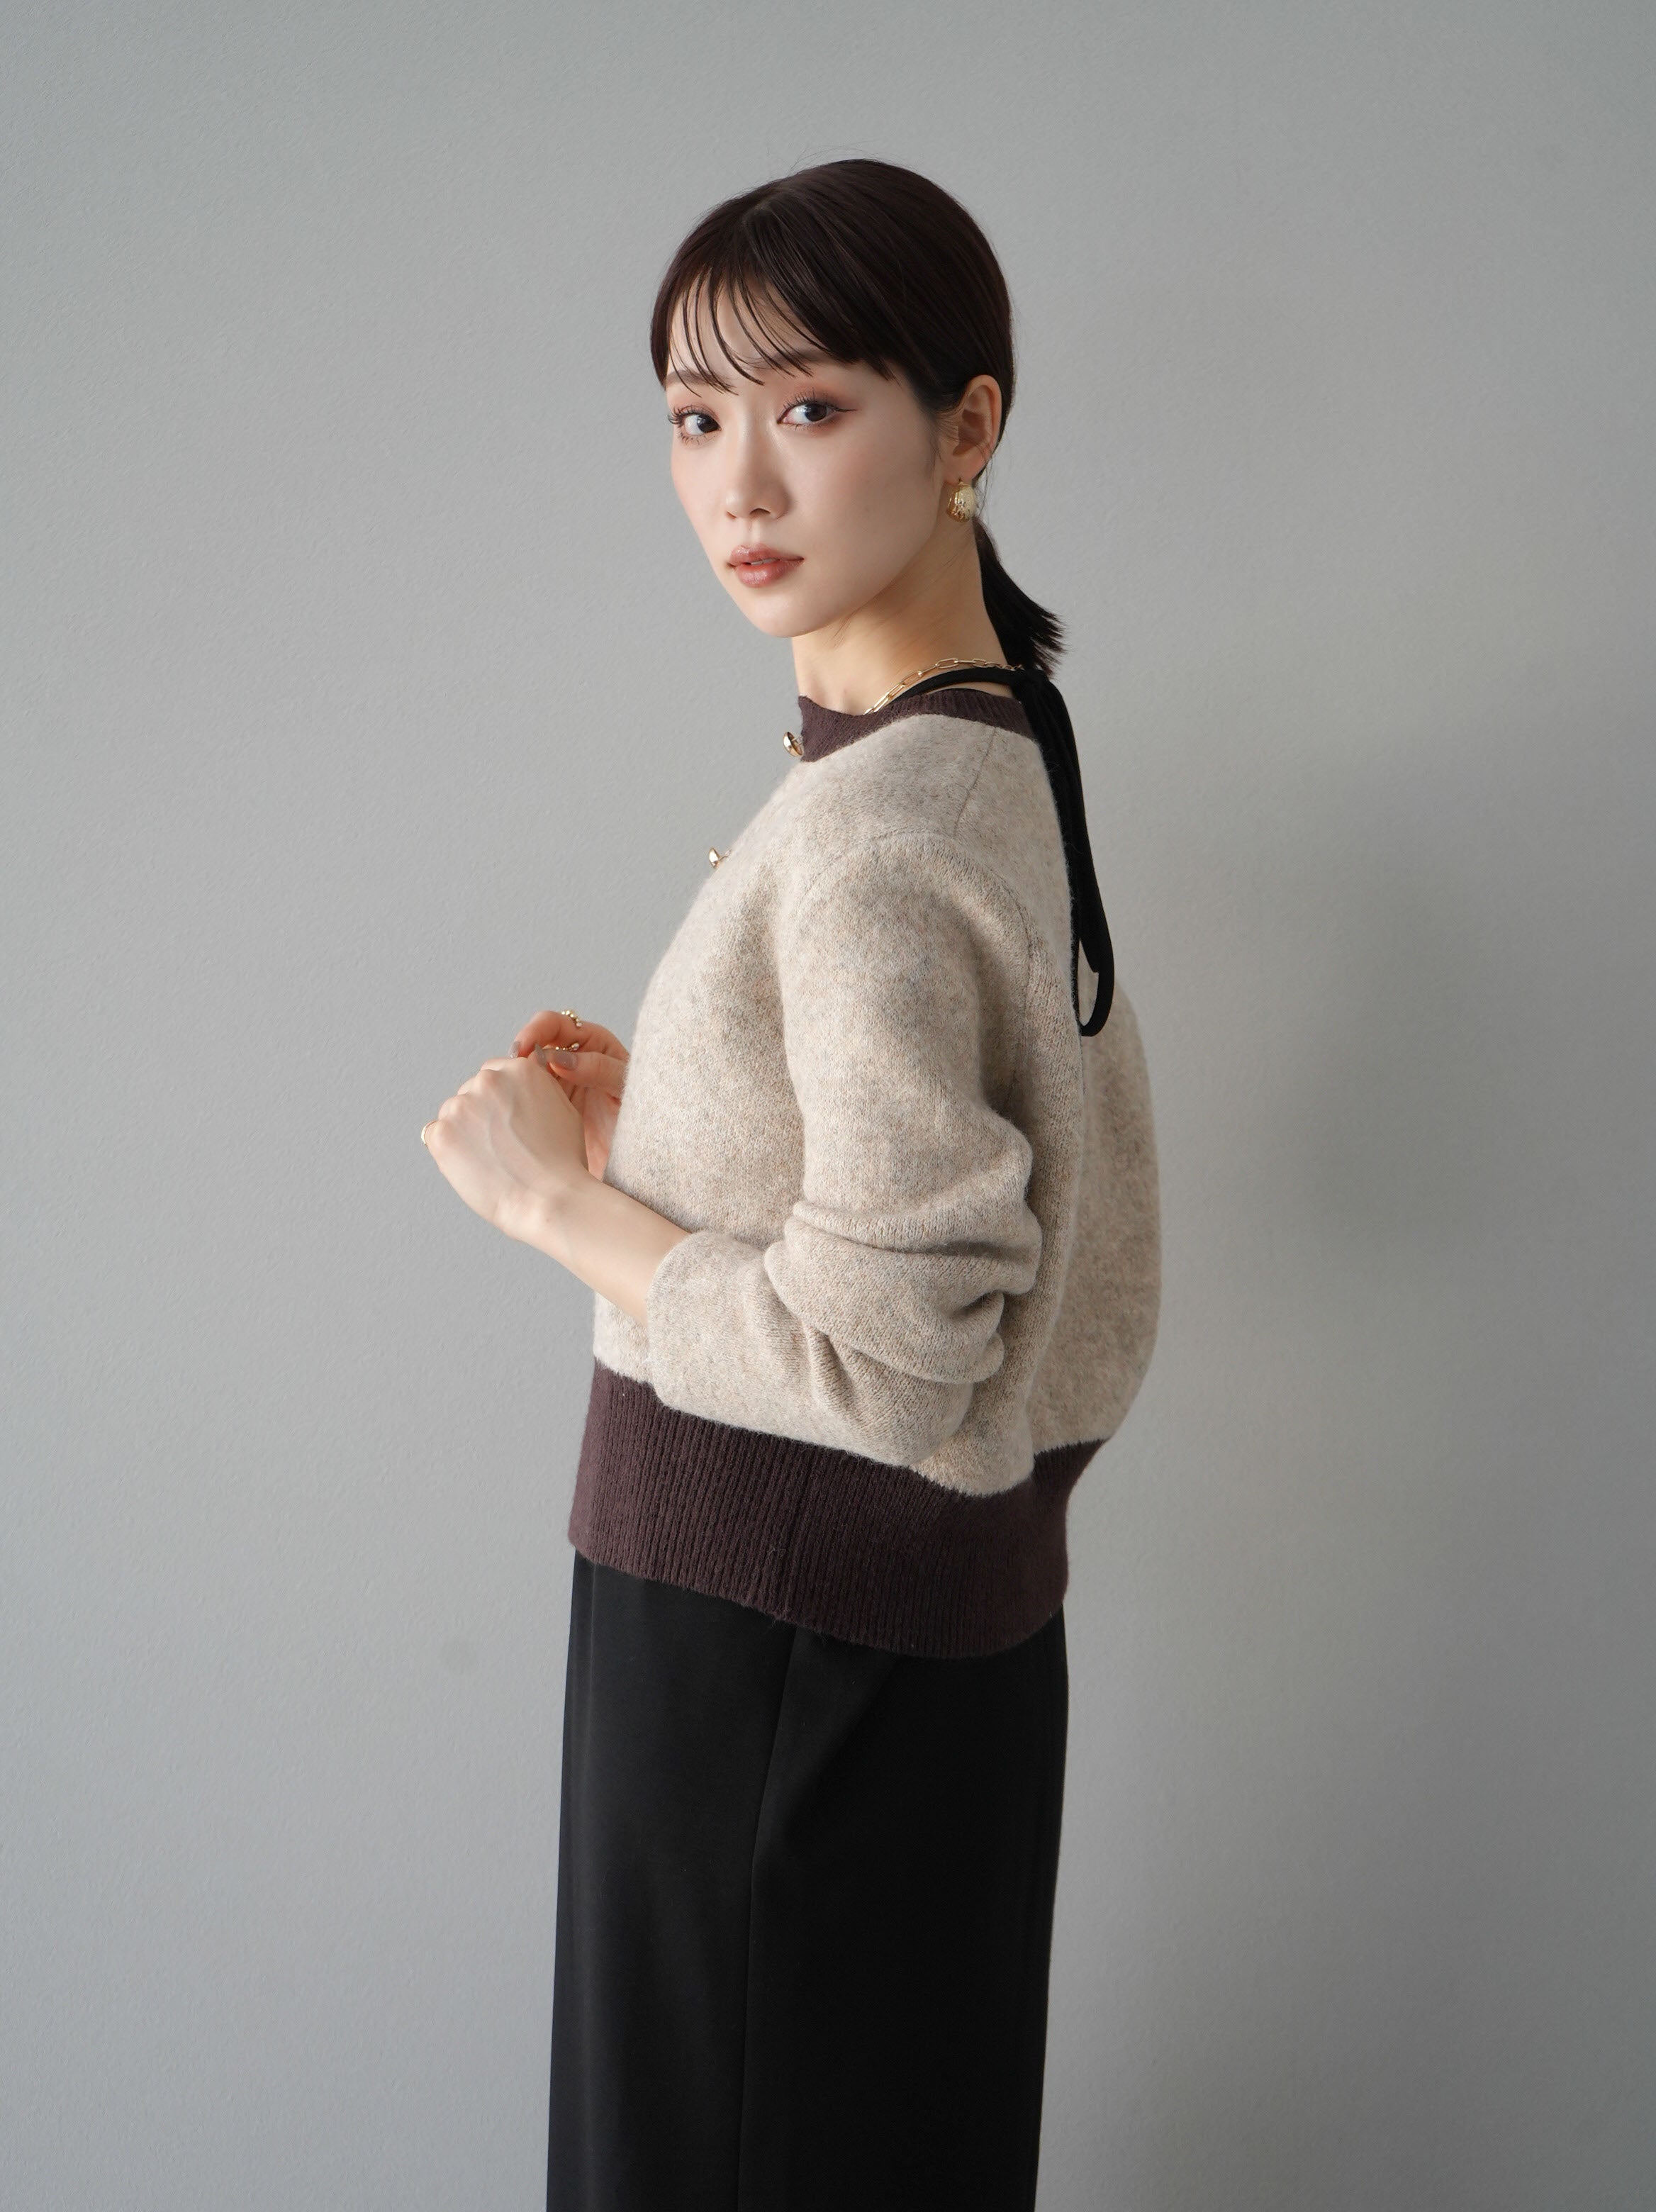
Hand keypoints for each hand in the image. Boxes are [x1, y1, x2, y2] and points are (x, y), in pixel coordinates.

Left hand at [423, 1052, 589, 1243]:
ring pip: (452, 1113)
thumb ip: (536, 1090)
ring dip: (464, 1131)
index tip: (506, 1120)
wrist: (548, 1198)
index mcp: (518, 1070)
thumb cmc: (562, 1163)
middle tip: (500, 1145)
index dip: (500, 1101)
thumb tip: (518, 1091)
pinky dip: (449, 1150)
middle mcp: (488, 1081)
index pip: (494, 1073)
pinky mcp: (442, 1133)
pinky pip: (435, 1136)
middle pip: (471, 1091)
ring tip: (489, 1159)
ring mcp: (461, 1106)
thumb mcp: (564, 1109)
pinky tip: (473, 1164)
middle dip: (481, 1114)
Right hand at [509, 1010, 629, 1182]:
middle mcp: (569, 1060)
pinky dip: (514, 1100)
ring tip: (510, 1092)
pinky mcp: (545, 1110)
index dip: (536, 1030)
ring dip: (513, 1078)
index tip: (525, 1048)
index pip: (555, 1024)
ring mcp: (554, 1085)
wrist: (641, 1158)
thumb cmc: (643, 1118)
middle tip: (511, 1070)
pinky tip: (512, 1111)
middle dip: (518, 1054)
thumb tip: (557, 1057)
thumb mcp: (625, 1089)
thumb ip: (598, 1069)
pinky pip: (523, 1099)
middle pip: (532, 1045)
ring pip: (523, 1073)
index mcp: (591, 1044)